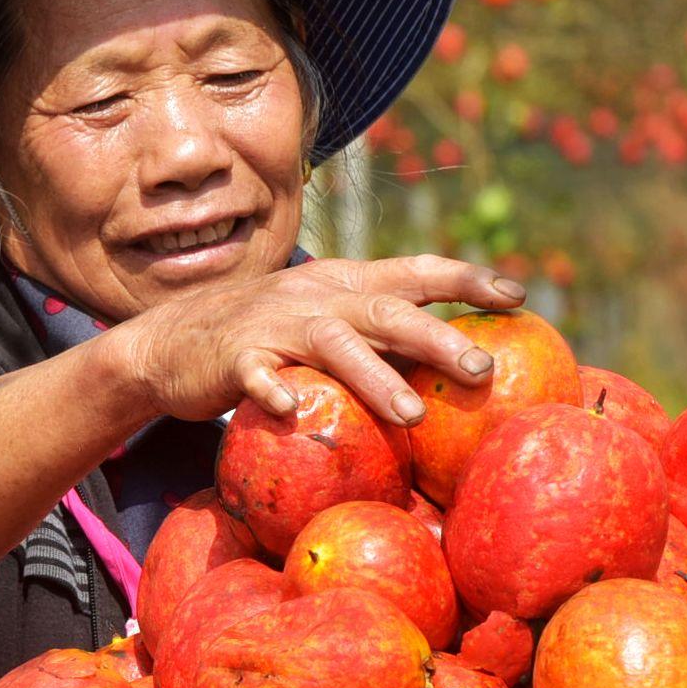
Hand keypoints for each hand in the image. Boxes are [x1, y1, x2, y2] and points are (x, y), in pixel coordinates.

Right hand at [105, 255, 528, 428]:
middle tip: (482, 370)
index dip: (467, 278)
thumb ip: (377, 335)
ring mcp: (274, 326)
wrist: (168, 342)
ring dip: (374, 377)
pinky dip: (275, 391)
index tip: (517, 296)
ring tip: (413, 415)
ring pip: (332, 344)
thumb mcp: (323, 321)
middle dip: (437, 338)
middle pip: (385, 311)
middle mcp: (316, 298)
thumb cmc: (264, 338)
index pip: (415, 272)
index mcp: (344, 284)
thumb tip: (451, 365)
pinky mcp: (234, 358)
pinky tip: (291, 411)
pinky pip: (258, 375)